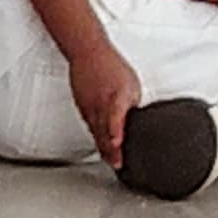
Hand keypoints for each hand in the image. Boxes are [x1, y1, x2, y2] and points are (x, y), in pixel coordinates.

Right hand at [67, 42, 144, 166]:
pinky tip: (101, 142)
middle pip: (104, 131)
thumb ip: (131, 104)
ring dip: (103, 147)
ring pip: (96, 131)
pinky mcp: (82, 106)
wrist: (87, 52)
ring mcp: (88, 106)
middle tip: (117, 164)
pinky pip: (90, 124)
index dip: (115, 132)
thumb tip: (135, 118)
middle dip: (111, 150)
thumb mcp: (131, 84)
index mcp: (114, 97)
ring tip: (111, 160)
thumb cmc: (111, 65)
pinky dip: (96, 135)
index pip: (114, 117)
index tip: (117, 143)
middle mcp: (99, 104)